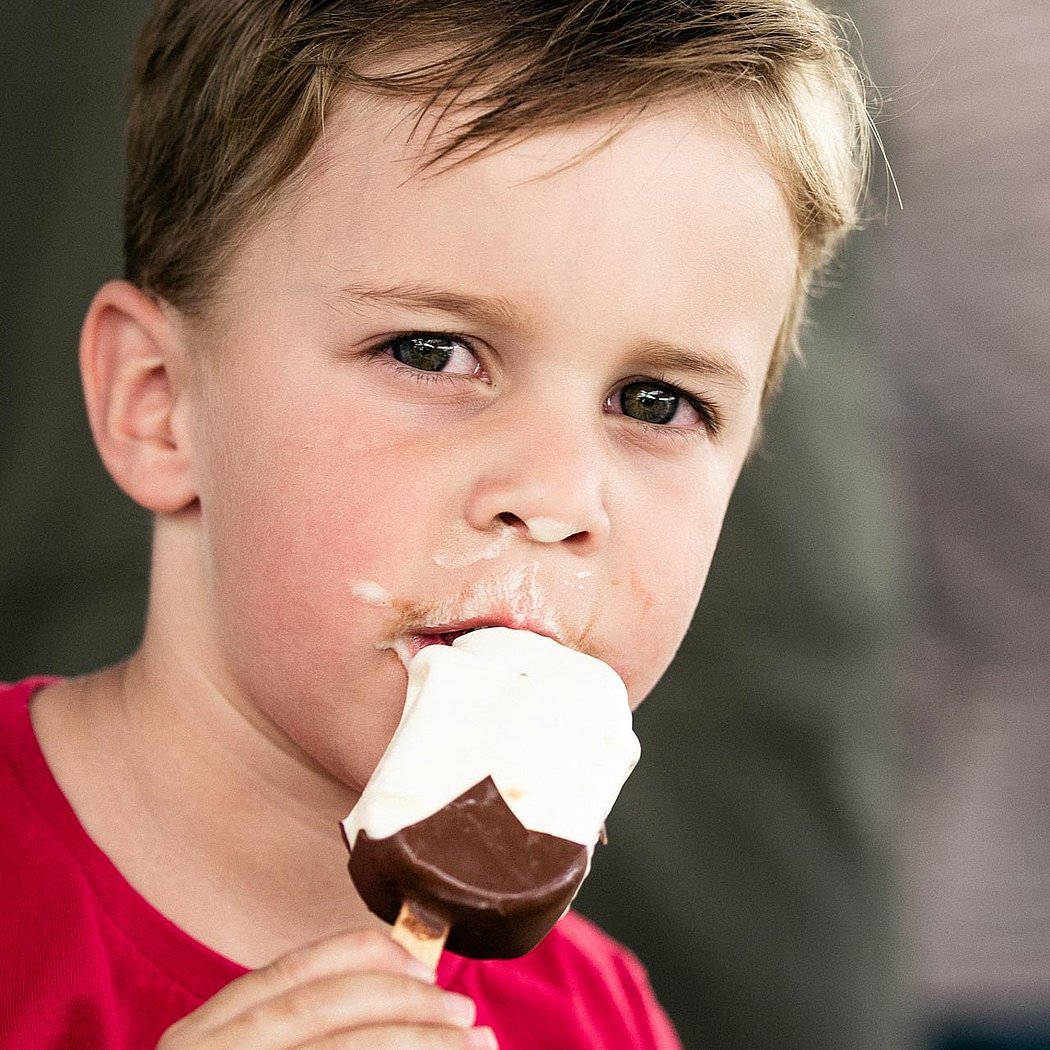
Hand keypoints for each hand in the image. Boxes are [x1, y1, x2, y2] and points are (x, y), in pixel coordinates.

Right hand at [157, 928, 497, 1048]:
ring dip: (414, 1044)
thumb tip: (412, 996)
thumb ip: (307, 1032)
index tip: (422, 962)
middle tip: (463, 1010)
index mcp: (203, 1035)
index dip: (362, 955)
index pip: (291, 973)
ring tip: (471, 1045)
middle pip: (319, 1010)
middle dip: (403, 1002)